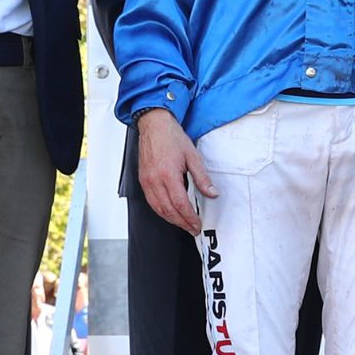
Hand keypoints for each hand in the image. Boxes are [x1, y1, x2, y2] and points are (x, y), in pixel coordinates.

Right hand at [136, 108, 214, 233]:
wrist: (154, 126)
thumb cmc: (171, 138)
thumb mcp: (193, 156)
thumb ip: (202, 178)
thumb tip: (212, 193)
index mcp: (168, 175)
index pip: (180, 204)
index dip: (189, 217)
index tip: (197, 224)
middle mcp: (155, 181)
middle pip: (168, 210)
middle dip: (182, 223)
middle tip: (193, 229)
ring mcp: (146, 181)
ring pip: (158, 209)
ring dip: (171, 220)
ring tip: (184, 224)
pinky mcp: (143, 180)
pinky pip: (151, 202)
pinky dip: (161, 211)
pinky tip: (170, 214)